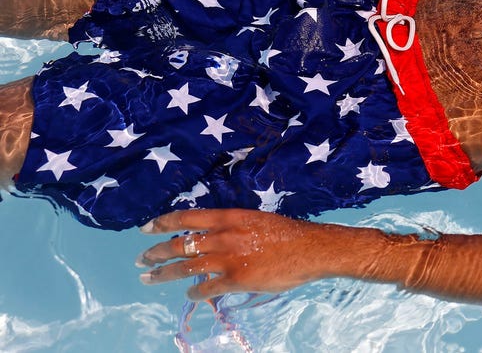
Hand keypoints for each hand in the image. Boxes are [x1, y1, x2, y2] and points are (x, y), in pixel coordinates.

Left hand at [137, 209, 349, 300]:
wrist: (310, 249)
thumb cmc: (287, 234)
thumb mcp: (255, 221)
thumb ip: (231, 228)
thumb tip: (211, 239)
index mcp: (230, 217)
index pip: (186, 218)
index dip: (162, 223)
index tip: (146, 228)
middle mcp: (224, 235)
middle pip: (180, 243)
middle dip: (156, 252)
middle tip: (142, 259)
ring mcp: (228, 258)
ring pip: (186, 266)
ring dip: (164, 274)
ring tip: (149, 278)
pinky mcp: (236, 279)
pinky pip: (206, 288)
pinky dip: (194, 292)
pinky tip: (188, 294)